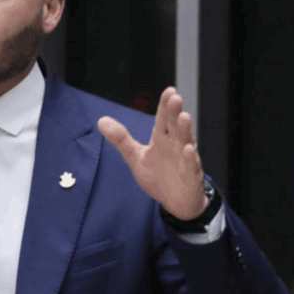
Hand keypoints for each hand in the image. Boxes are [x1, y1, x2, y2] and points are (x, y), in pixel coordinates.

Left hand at [97, 87, 206, 220]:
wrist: (175, 202)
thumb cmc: (158, 176)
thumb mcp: (136, 156)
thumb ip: (121, 139)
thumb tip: (101, 120)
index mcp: (162, 139)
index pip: (163, 119)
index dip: (165, 105)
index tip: (169, 91)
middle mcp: (175, 145)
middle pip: (175, 126)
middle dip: (174, 113)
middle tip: (175, 98)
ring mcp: (185, 160)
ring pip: (186, 142)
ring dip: (185, 130)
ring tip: (184, 117)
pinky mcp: (191, 176)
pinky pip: (192, 166)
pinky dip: (191, 158)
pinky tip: (189, 149)